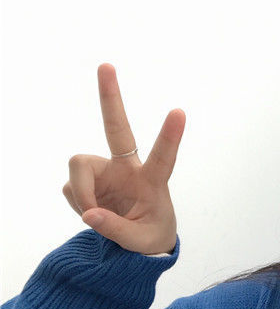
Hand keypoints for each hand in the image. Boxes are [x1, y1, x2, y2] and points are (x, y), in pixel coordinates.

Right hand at [62, 63, 185, 254]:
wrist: (141, 241)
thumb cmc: (151, 236)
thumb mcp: (140, 243)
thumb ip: (115, 230)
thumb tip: (89, 214)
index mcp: (153, 181)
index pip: (164, 157)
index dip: (170, 136)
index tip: (179, 112)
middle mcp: (128, 168)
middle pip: (117, 128)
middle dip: (109, 98)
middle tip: (105, 65)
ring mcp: (106, 171)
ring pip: (78, 167)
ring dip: (80, 193)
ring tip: (95, 215)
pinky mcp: (88, 179)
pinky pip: (70, 189)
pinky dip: (77, 203)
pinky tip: (93, 212)